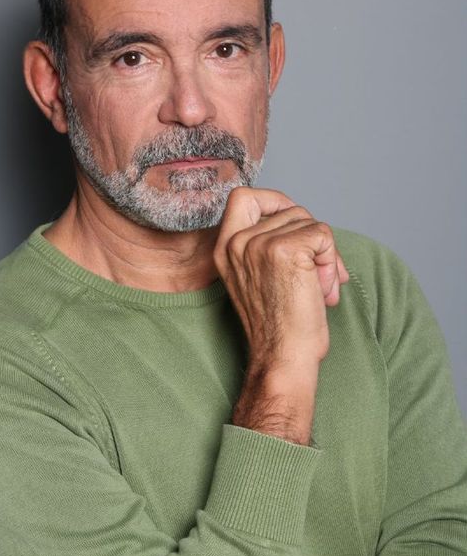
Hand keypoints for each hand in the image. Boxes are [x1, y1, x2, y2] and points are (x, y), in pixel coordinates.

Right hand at [214, 188, 348, 442]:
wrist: (283, 358)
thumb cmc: (279, 326)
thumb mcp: (258, 278)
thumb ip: (266, 246)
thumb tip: (305, 222)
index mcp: (224, 249)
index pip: (244, 196)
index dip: (275, 202)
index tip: (295, 228)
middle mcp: (237, 243)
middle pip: (290, 209)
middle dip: (312, 238)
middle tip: (316, 276)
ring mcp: (259, 244)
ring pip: (310, 222)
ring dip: (325, 255)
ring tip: (318, 288)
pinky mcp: (286, 250)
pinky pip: (324, 235)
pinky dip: (332, 261)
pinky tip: (323, 290)